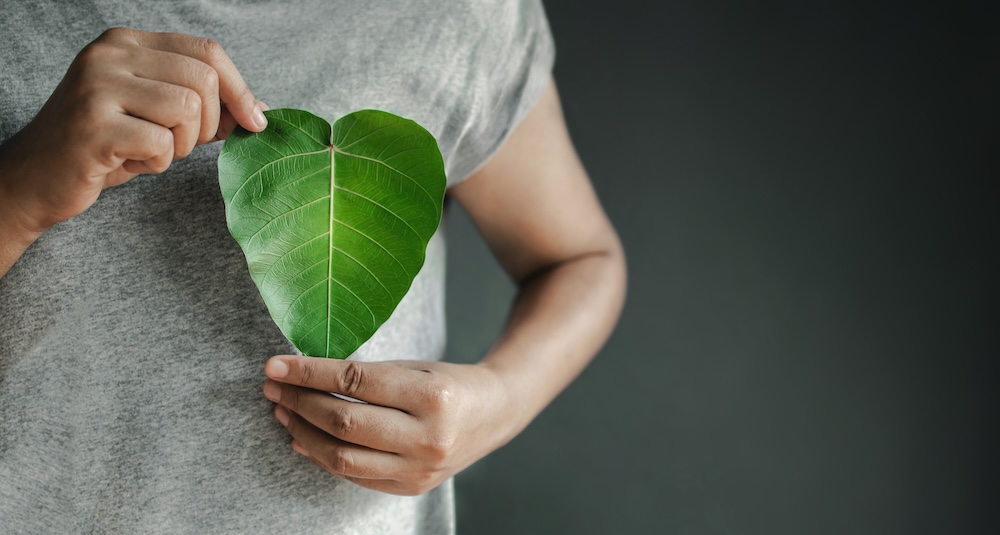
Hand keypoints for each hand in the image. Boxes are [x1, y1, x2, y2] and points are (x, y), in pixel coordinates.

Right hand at [0, 27, 265, 232]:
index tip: (256, 122)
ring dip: (180, 145)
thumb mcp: (159, 118)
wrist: (38, 178)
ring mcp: (97, 86)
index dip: (240, 89)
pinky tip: (129, 162)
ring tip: (150, 151)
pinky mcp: (93, 125)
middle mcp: (110, 54)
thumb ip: (207, 108)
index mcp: (128, 43)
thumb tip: (262, 112)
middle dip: (207, 124)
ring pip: (186, 110)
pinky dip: (157, 163)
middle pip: (202, 80)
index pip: (207, 51)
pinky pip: (161, 144)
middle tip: (179, 144)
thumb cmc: (107, 146)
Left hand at [262, 355, 521, 495]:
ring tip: (283, 413)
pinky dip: (323, 457)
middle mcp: (428, 436)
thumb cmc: (448, 383)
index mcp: (432, 394)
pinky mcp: (412, 487)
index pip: (355, 381)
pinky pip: (355, 476)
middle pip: (345, 422)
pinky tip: (303, 440)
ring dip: (303, 434)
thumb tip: (303, 379)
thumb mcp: (414, 367)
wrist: (494, 415)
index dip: (309, 373)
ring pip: (343, 457)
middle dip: (300, 403)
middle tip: (273, 389)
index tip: (275, 366)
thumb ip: (367, 375)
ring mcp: (420, 468)